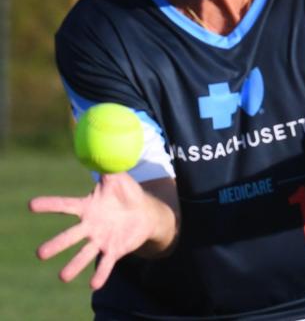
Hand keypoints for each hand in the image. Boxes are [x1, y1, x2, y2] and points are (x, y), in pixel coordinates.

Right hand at [29, 173, 172, 289]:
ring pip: (84, 254)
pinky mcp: (113, 250)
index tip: (31, 205)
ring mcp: (100, 240)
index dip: (49, 205)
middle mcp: (90, 226)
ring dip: (74, 265)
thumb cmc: (128, 193)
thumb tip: (101, 148)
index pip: (65, 206)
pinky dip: (100, 274)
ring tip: (63, 276)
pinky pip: (105, 264)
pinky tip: (93, 284)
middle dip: (56, 245)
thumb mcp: (119, 178)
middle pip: (70, 236)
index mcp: (88, 207)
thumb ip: (108, 166)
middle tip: (40, 254)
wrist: (145, 213)